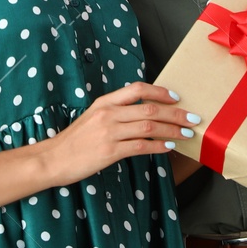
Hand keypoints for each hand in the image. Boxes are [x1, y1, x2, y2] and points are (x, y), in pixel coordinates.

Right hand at [41, 82, 200, 185]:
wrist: (53, 158)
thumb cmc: (75, 140)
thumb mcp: (93, 117)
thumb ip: (116, 112)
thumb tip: (144, 113)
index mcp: (105, 102)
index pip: (138, 89)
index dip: (160, 91)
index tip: (177, 97)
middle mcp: (108, 114)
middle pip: (150, 109)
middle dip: (176, 114)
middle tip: (193, 118)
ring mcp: (109, 132)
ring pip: (149, 127)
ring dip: (171, 131)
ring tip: (186, 134)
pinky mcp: (110, 151)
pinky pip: (140, 147)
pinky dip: (158, 146)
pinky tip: (168, 147)